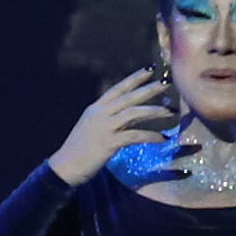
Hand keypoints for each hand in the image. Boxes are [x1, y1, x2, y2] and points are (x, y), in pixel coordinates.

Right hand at [48, 68, 180, 185]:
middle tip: (166, 84)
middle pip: (128, 97)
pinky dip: (150, 136)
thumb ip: (110, 117)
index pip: (118, 88)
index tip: (150, 69)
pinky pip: (134, 136)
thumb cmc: (80, 149)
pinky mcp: (109, 143)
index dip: (134, 78)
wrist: (65, 166)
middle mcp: (100, 114)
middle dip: (148, 89)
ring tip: (170, 111)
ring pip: (133, 113)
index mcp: (96, 108)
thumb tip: (131, 112)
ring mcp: (104, 128)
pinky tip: (162, 138)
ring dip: (153, 111)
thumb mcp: (93, 127)